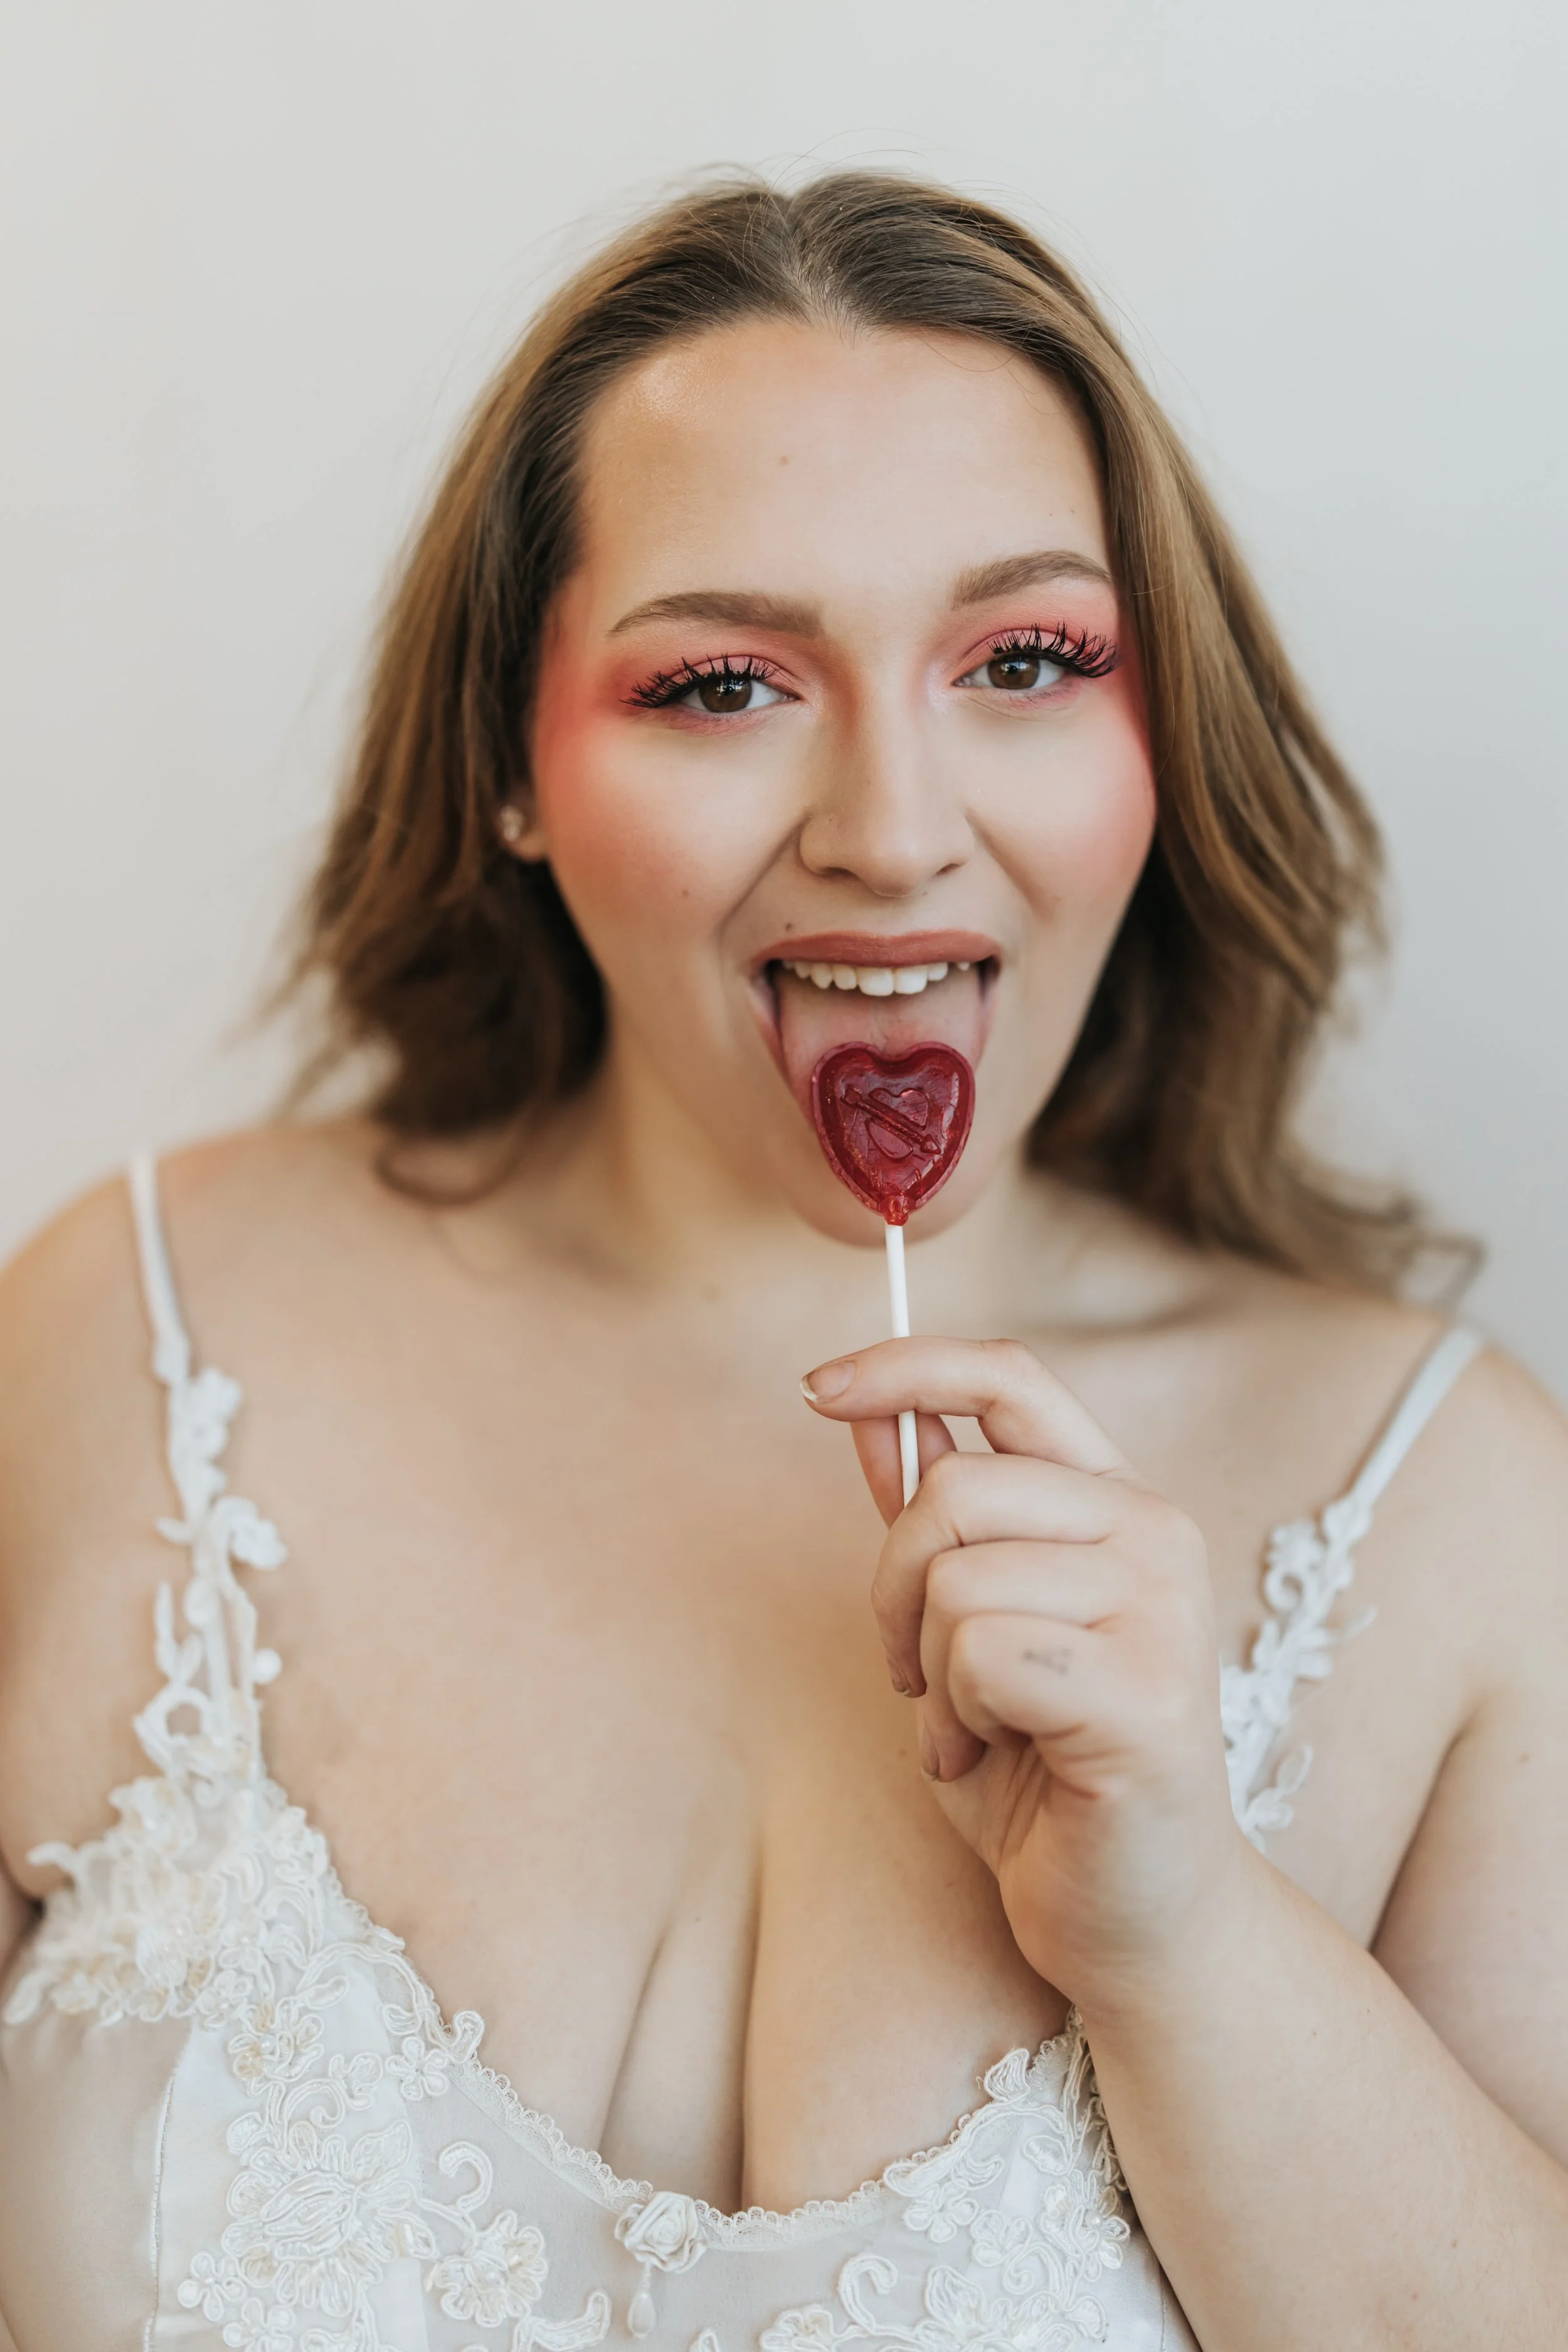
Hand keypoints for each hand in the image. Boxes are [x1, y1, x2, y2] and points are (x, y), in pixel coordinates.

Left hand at [802, 1335, 1248, 2008]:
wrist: (1135, 1918)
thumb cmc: (1046, 1771)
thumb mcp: (964, 1625)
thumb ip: (927, 1517)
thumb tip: (864, 1407)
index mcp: (1117, 1502)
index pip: (1010, 1377)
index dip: (905, 1364)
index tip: (818, 1388)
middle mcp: (1155, 1533)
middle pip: (952, 1489)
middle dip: (893, 1588)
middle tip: (916, 1674)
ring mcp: (1162, 1610)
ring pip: (956, 1579)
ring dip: (932, 1672)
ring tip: (978, 1730)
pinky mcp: (1147, 1692)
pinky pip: (981, 1656)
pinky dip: (958, 1720)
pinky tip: (1001, 1760)